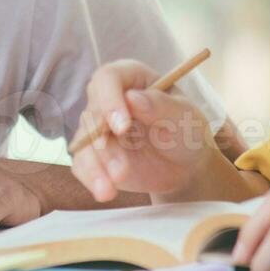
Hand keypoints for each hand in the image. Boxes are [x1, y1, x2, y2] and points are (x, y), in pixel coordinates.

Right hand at [70, 60, 218, 201]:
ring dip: (97, 166)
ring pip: (84, 143)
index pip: (108, 78)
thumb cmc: (187, 131)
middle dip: (103, 143)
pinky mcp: (94, 154)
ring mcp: (98, 128)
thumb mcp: (185, 116)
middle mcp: (108, 99)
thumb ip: (161, 105)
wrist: (184, 164)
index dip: (110, 100)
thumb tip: (132, 98)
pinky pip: (82, 164)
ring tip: (113, 187)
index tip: (122, 127)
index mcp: (130, 78)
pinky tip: (105, 192)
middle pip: (91, 113)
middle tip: (121, 168)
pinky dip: (91, 178)